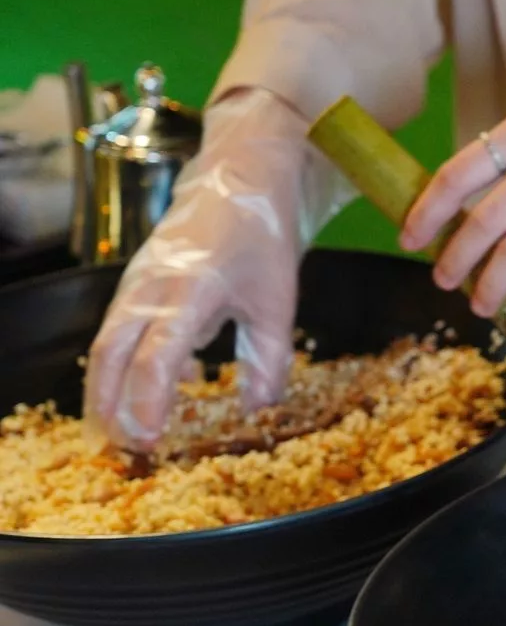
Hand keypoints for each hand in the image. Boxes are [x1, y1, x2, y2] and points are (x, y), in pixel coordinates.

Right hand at [84, 89, 335, 450]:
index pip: (155, 356)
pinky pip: (121, 331)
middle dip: (109, 405)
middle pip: (111, 355)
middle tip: (123, 449)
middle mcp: (151, 286)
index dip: (148, 402)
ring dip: (109, 389)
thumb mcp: (277, 301)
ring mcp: (138, 283)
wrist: (242, 176)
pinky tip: (157, 391)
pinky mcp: (138, 285)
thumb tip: (258, 410)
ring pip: (108, 344)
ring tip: (122, 433)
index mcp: (188, 290)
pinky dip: (126, 365)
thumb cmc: (261, 236)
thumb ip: (269, 358)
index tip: (151, 438)